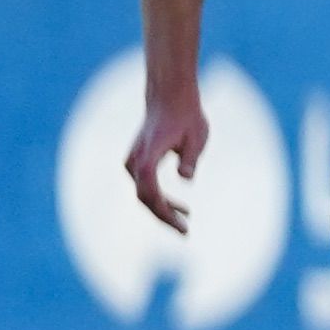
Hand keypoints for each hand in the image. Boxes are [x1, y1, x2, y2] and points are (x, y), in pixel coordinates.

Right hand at [123, 83, 205, 232]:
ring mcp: (133, 161)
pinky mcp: (136, 162)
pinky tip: (179, 208)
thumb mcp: (196, 137)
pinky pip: (145, 187)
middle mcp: (135, 160)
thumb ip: (189, 158)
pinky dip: (159, 199)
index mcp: (148, 155)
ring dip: (162, 210)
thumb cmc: (186, 117)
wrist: (170, 98)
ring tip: (185, 222)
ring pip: (144, 194)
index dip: (164, 211)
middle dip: (164, 217)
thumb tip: (185, 177)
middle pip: (145, 197)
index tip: (182, 225)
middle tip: (185, 231)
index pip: (150, 191)